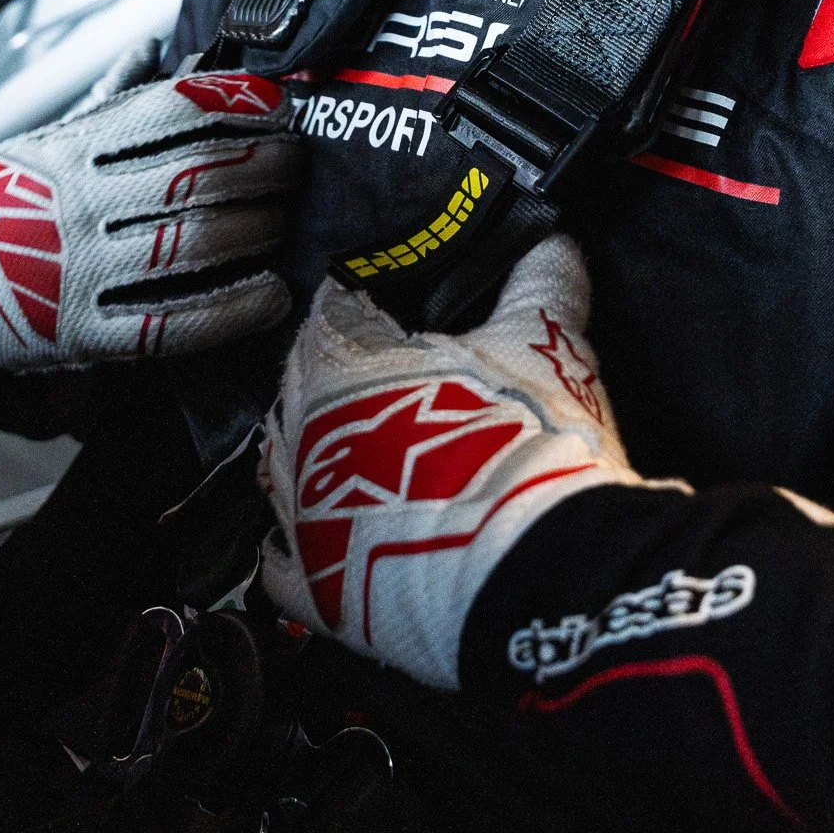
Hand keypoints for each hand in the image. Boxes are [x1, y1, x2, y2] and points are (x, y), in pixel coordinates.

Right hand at [0, 70, 299, 370]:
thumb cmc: (1, 203)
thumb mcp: (46, 141)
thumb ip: (109, 100)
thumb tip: (157, 47)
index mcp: (74, 149)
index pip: (174, 111)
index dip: (237, 106)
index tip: (278, 108)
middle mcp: (80, 204)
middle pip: (195, 176)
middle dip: (262, 168)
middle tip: (296, 165)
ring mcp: (80, 270)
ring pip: (190, 244)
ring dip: (256, 231)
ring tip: (286, 222)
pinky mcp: (85, 335)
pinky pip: (170, 323)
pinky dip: (229, 309)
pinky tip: (270, 296)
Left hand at [259, 234, 682, 689]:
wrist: (528, 569)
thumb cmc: (523, 438)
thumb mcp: (546, 341)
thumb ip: (542, 279)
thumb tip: (556, 239)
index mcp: (343, 363)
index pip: (332, 311)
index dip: (357, 300)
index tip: (374, 299)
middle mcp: (303, 435)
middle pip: (297, 386)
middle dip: (326, 372)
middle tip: (364, 368)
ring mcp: (301, 518)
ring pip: (278, 470)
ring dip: (305, 453)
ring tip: (338, 446)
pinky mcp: (316, 593)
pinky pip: (281, 566)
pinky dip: (294, 550)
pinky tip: (312, 542)